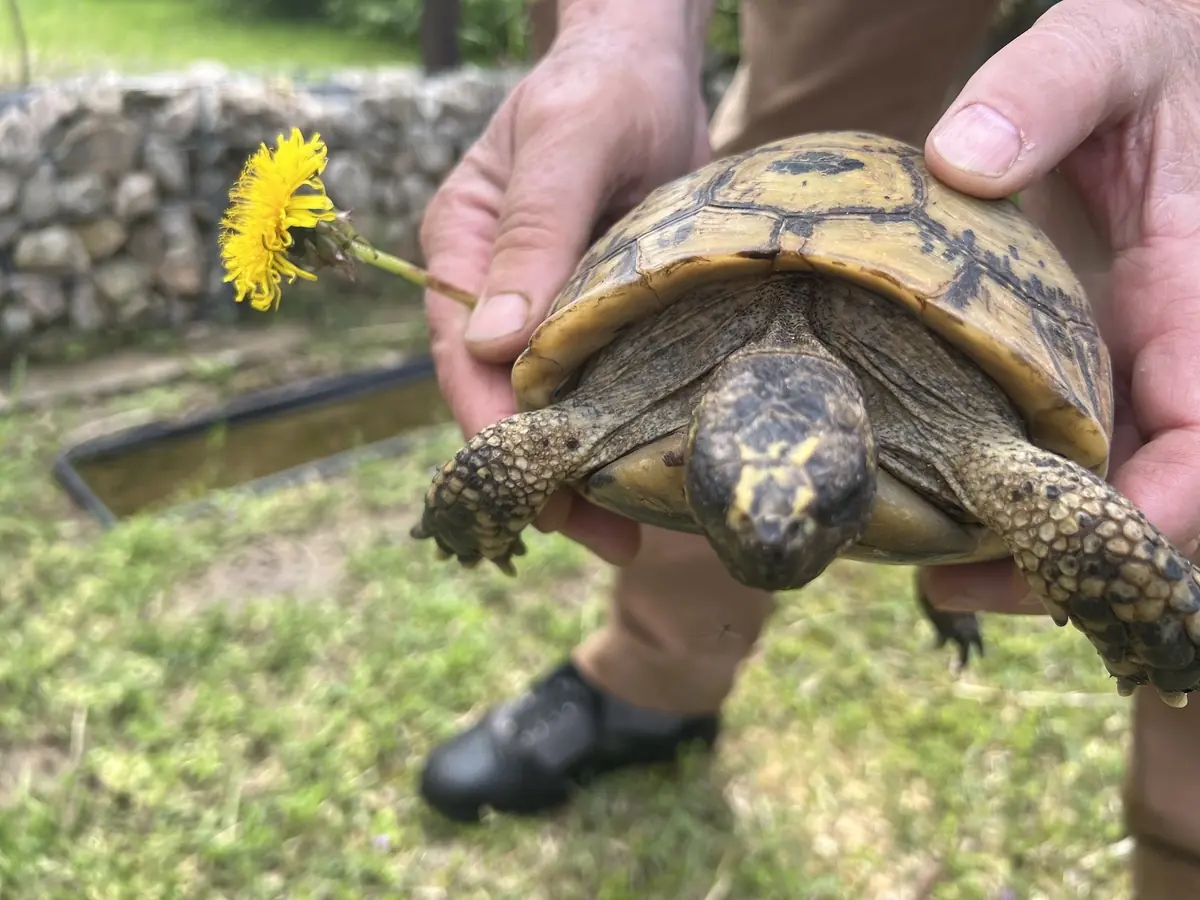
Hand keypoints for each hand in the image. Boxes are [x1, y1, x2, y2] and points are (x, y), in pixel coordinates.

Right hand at [419, 0, 713, 565]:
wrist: (651, 67)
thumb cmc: (606, 86)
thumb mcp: (571, 141)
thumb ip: (536, 229)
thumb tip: (498, 344)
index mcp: (462, 250)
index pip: (463, 356)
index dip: (494, 428)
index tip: (539, 488)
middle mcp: (494, 290)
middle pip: (503, 399)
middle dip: (543, 473)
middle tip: (606, 538)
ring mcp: (545, 308)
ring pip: (550, 404)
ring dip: (584, 467)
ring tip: (634, 533)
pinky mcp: (596, 317)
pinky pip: (597, 383)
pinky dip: (618, 428)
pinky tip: (651, 470)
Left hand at [919, 0, 1199, 613]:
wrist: (1172, 40)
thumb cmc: (1164, 38)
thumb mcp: (1110, 43)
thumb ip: (1045, 91)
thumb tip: (957, 162)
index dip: (1156, 518)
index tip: (1052, 555)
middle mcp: (1189, 341)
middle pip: (1162, 491)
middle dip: (1073, 558)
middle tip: (943, 584)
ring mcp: (1152, 352)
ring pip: (1121, 478)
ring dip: (1041, 533)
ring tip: (930, 564)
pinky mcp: (1111, 348)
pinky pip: (1087, 438)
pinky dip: (1028, 478)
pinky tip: (948, 492)